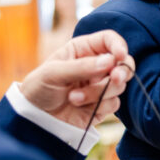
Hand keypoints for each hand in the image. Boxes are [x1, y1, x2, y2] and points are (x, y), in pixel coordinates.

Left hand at [19, 30, 133, 128]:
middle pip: (124, 63)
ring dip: (98, 93)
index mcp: (84, 50)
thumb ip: (82, 66)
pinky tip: (79, 106)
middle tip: (115, 78)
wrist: (35, 118)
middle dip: (121, 71)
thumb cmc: (39, 88)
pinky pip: (114, 103)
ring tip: (73, 98)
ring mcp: (101, 85)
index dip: (118, 45)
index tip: (120, 56)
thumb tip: (110, 61)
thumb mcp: (54, 73)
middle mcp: (96, 66)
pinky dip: (98, 106)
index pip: (109, 40)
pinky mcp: (103, 105)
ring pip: (119, 85)